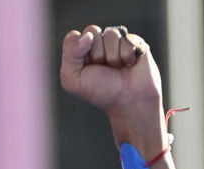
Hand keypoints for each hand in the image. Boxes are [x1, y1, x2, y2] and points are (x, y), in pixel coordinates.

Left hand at [60, 26, 166, 152]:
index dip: (79, 51)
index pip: (74, 36)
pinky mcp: (133, 41)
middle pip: (92, 31)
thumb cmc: (100, 92)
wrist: (129, 102)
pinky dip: (126, 56)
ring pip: (110, 34)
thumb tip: (87, 35)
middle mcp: (98, 44)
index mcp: (81, 52)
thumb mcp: (73, 80)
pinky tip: (129, 66)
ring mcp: (116, 41)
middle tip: (104, 69)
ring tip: (118, 68)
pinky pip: (126, 39)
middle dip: (97, 53)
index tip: (86, 68)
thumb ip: (70, 54)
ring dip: (113, 57)